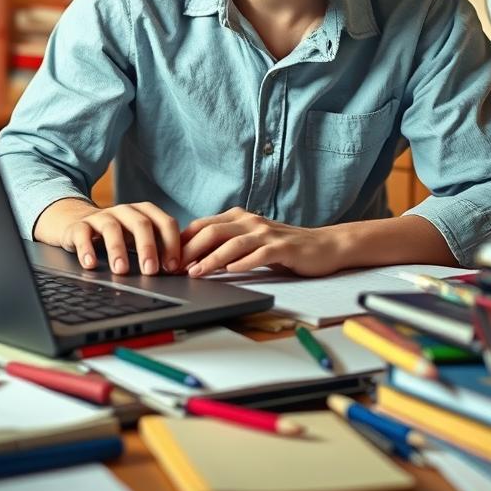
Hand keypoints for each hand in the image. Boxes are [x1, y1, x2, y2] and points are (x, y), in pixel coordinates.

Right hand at [34, 197, 180, 275]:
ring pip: (112, 228)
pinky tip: (90, 264)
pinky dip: (86, 249)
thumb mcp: (139, 238)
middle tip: (151, 271)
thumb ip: (158, 248)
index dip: (172, 244)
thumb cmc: (119, 235)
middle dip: (148, 247)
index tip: (173, 266)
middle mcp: (125, 211)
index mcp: (145, 213)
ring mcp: (101, 217)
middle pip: (141, 223)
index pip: (165, 223)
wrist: (78, 223)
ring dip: (118, 250)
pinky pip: (82, 234)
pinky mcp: (79, 226)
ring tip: (121, 270)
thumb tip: (179, 271)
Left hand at [180, 208, 345, 277]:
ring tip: (195, 272)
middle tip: (173, 268)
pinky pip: (259, 254)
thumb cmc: (283, 247)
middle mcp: (250, 221)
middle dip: (190, 250)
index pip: (203, 225)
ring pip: (232, 243)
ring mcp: (267, 233)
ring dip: (211, 259)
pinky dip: (243, 263)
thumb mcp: (251, 242)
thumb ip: (227, 245)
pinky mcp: (283, 247)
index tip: (166, 259)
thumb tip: (194, 259)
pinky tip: (231, 272)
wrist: (323, 246)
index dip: (182, 241)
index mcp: (239, 218)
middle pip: (213, 231)